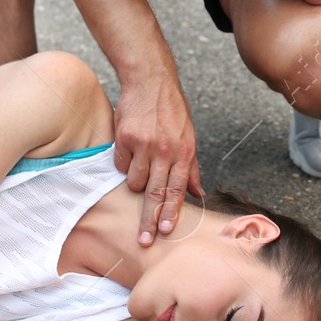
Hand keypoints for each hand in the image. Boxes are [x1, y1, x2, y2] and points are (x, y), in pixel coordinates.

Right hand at [114, 71, 203, 245]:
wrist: (151, 81)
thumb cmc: (172, 111)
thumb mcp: (190, 136)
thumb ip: (192, 167)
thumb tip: (199, 194)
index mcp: (184, 151)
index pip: (177, 189)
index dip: (170, 212)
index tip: (165, 231)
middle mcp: (165, 150)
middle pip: (155, 193)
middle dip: (149, 220)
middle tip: (144, 240)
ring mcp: (144, 144)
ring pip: (135, 181)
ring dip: (136, 183)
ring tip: (140, 167)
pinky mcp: (125, 138)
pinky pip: (121, 164)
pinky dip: (124, 163)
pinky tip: (130, 149)